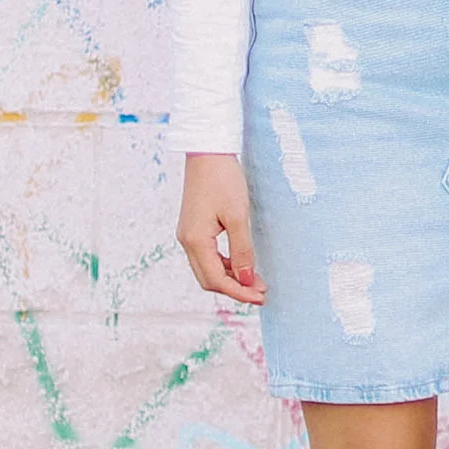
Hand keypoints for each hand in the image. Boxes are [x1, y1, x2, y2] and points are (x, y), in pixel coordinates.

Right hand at [177, 152, 263, 304]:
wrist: (207, 151)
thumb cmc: (223, 180)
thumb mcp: (238, 216)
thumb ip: (242, 251)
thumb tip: (247, 280)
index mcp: (195, 241)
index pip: (216, 280)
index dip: (239, 292)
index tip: (261, 297)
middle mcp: (187, 241)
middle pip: (209, 279)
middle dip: (235, 289)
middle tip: (261, 292)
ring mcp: (188, 234)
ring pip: (208, 269)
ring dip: (231, 278)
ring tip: (256, 281)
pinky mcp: (193, 227)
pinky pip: (207, 256)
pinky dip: (225, 265)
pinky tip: (242, 264)